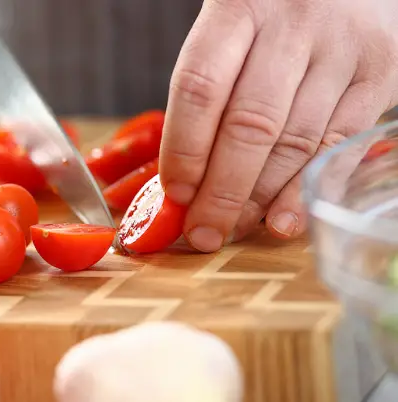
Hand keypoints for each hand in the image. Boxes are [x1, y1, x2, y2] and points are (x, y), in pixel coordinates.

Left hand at [159, 0, 397, 251]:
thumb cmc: (272, 9)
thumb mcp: (232, 24)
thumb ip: (212, 85)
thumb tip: (185, 175)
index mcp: (238, 6)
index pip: (200, 87)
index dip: (184, 149)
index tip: (175, 193)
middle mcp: (292, 24)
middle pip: (250, 124)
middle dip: (222, 191)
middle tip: (202, 232)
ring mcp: (342, 47)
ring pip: (295, 141)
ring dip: (259, 197)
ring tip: (233, 229)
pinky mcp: (382, 69)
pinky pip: (339, 144)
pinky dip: (305, 190)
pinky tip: (282, 221)